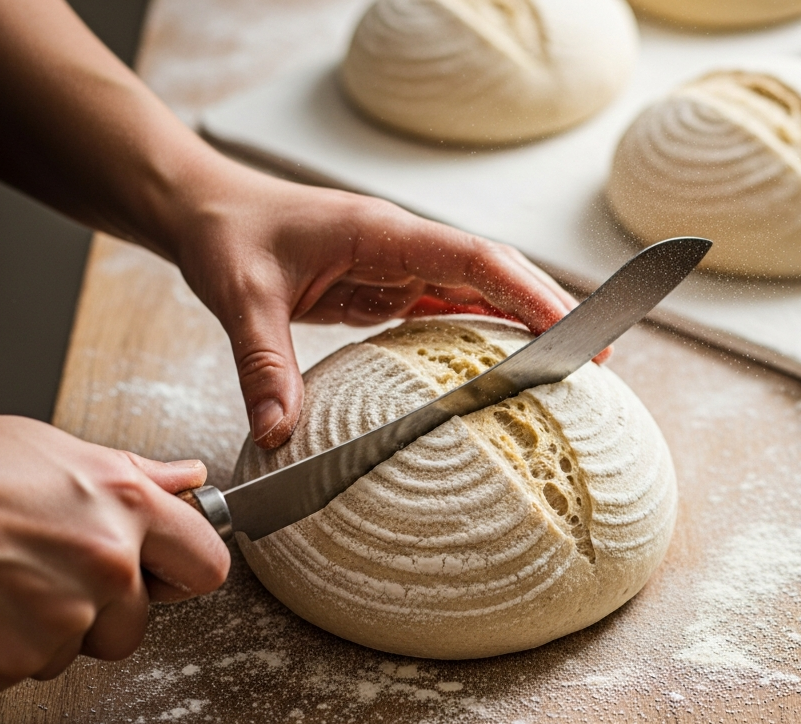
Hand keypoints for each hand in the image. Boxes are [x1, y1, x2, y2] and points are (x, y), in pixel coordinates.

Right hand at [0, 415, 229, 691]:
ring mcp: (60, 617)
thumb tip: (186, 479)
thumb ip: (134, 473)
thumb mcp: (53, 449)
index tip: (167, 573)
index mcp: (126, 505)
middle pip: (137, 623)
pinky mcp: (10, 660)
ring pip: (75, 649)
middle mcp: (105, 563)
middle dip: (101, 610)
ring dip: (44, 628)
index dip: (184, 571)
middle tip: (44, 571)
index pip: (206, 563)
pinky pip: (21, 669)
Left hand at [163, 162, 594, 449]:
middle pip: (493, 271)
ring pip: (477, 288)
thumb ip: (264, 366)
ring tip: (567, 364)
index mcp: (381, 230)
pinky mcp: (385, 284)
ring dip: (522, 320)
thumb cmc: (226, 237)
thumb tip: (280, 435)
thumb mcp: (241, 300)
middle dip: (546, 307)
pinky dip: (482, 330)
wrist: (203, 210)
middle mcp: (401, 243)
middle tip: (597, 354)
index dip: (526, 292)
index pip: (473, 258)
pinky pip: (446, 306)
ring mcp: (397, 263)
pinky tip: (505, 362)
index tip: (568, 327)